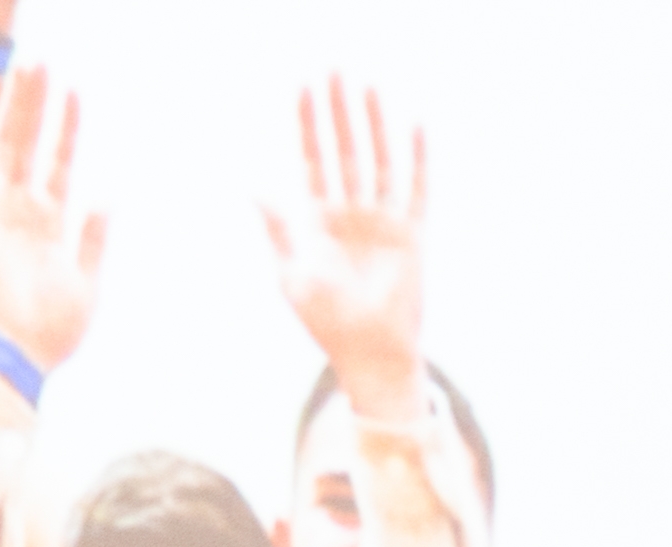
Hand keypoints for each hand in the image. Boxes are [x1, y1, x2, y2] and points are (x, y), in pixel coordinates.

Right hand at [0, 61, 108, 376]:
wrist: (21, 359)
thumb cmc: (52, 334)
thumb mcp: (87, 282)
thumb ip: (93, 240)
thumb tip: (104, 201)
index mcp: (46, 227)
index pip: (56, 165)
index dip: (66, 129)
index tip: (74, 92)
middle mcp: (19, 213)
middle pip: (27, 145)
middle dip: (35, 105)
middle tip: (41, 62)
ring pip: (3, 142)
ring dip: (11, 103)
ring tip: (21, 62)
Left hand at [259, 79, 428, 423]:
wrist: (368, 353)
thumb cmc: (326, 321)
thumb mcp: (294, 274)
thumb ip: (280, 230)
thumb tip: (253, 189)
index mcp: (317, 222)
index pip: (310, 161)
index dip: (306, 126)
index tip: (301, 89)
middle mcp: (350, 213)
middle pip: (343, 150)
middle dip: (336, 112)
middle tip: (333, 69)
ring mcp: (382, 219)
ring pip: (377, 159)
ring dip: (373, 123)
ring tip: (367, 86)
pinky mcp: (412, 233)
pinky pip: (416, 186)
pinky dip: (417, 157)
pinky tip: (416, 125)